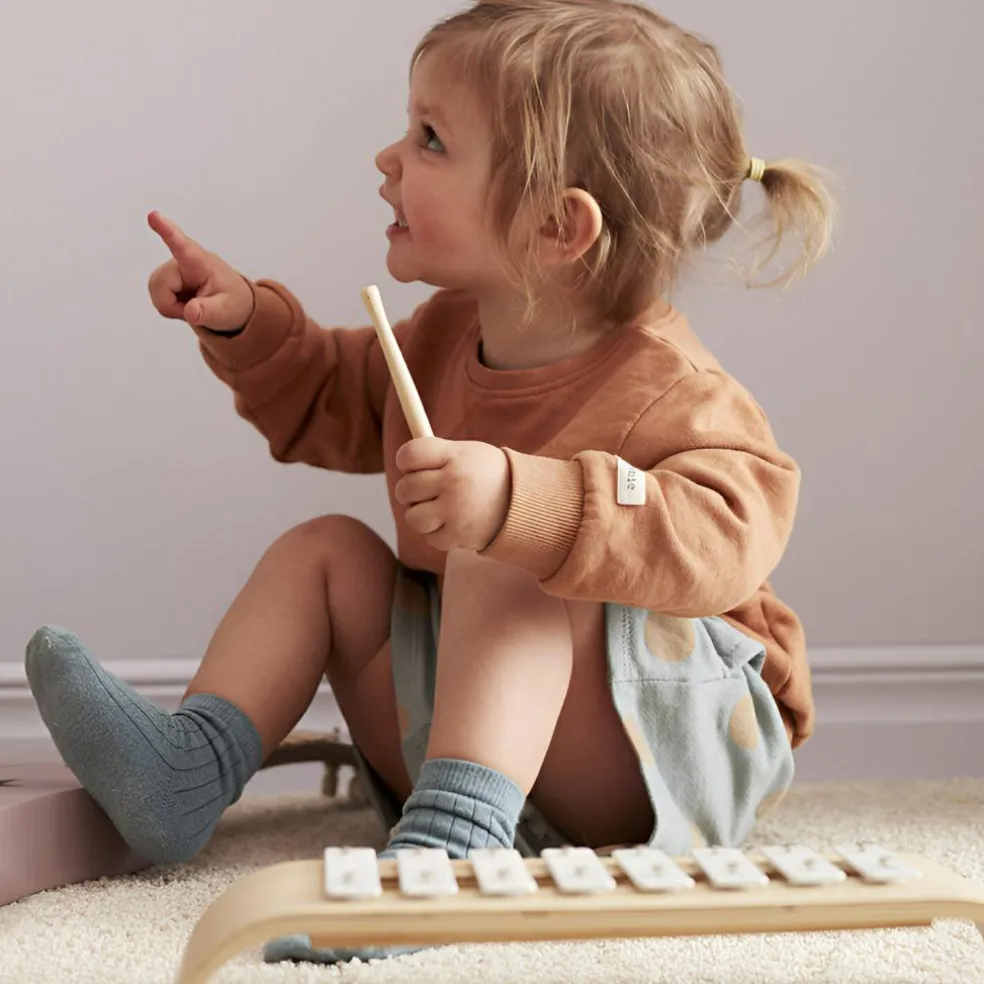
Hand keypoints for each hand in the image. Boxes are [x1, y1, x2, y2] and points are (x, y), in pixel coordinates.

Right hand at [146, 212, 254, 332]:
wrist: (233, 303)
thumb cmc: (232, 301)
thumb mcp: (226, 311)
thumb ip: (208, 311)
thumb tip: (190, 312)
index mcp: (199, 262)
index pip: (181, 245)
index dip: (166, 230)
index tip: (154, 215)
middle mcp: (181, 261)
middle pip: (160, 285)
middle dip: (173, 305)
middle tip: (197, 308)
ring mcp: (171, 270)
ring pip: (156, 293)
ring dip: (172, 307)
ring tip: (193, 304)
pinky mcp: (165, 278)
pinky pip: (157, 297)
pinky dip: (170, 307)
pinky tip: (186, 303)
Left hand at [394, 438, 510, 551]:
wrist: (525, 503)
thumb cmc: (489, 474)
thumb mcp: (467, 452)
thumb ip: (437, 453)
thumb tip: (403, 459)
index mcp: (455, 456)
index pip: (410, 454)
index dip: (404, 460)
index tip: (411, 466)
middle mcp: (454, 482)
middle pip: (406, 488)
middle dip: (410, 490)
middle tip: (424, 490)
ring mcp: (456, 511)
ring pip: (413, 517)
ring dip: (420, 515)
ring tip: (436, 509)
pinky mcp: (459, 535)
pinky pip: (430, 538)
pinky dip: (438, 533)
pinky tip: (452, 523)